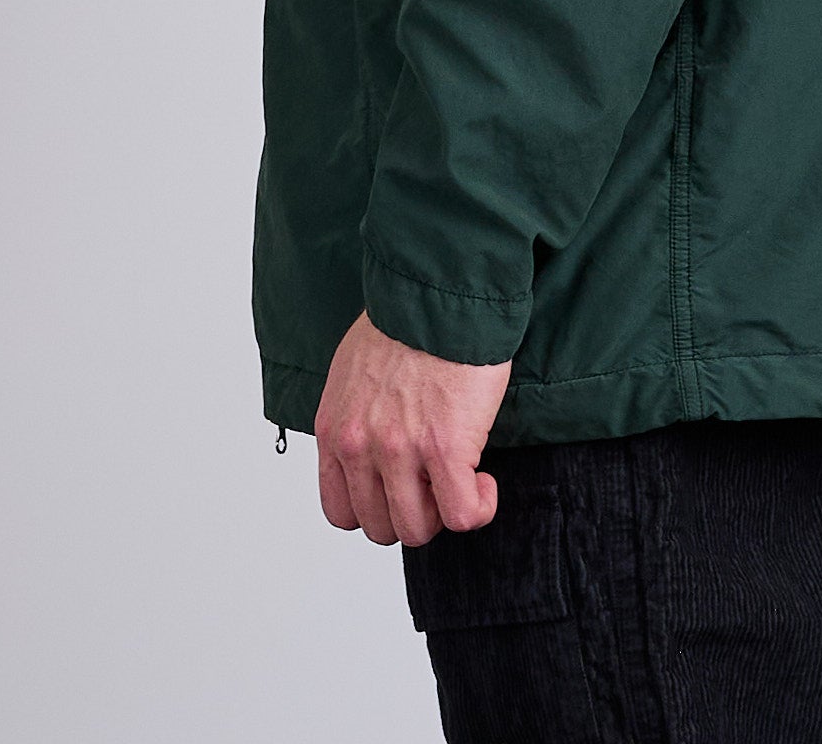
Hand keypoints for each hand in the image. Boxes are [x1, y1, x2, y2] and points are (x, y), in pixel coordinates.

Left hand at [315, 311, 510, 545]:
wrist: (441, 292)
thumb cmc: (406, 322)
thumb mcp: (353, 373)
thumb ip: (356, 418)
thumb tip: (375, 447)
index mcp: (335, 430)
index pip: (341, 512)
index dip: (378, 508)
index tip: (403, 489)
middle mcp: (360, 446)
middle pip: (381, 526)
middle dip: (414, 512)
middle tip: (437, 483)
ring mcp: (401, 451)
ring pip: (418, 529)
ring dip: (445, 513)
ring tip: (463, 480)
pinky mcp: (446, 448)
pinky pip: (462, 515)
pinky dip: (478, 508)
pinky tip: (485, 482)